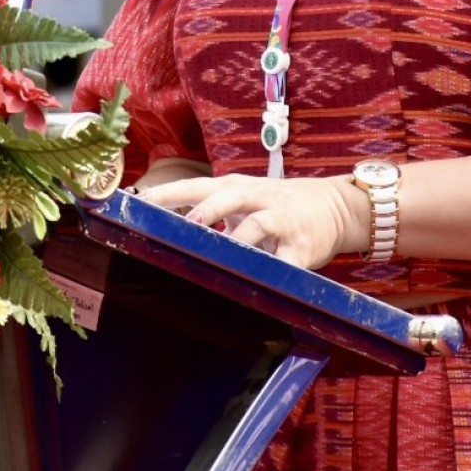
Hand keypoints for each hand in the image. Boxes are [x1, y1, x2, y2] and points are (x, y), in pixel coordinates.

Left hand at [137, 173, 360, 269]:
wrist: (334, 205)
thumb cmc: (274, 204)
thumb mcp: (241, 199)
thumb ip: (207, 209)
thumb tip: (160, 229)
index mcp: (235, 188)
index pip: (195, 186)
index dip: (167, 194)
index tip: (136, 203)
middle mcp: (256, 198)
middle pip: (227, 197)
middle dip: (205, 210)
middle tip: (183, 225)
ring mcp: (281, 220)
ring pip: (258, 225)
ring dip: (239, 238)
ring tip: (221, 253)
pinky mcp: (301, 245)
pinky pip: (286, 261)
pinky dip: (273, 271)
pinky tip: (260, 284)